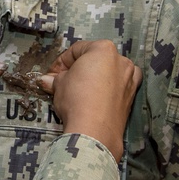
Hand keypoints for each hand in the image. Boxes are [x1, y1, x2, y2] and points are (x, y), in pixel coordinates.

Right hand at [38, 39, 140, 159]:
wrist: (95, 130)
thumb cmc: (76, 98)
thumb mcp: (59, 84)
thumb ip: (56, 78)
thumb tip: (46, 80)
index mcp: (104, 49)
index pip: (77, 50)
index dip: (61, 62)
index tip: (52, 74)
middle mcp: (121, 60)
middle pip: (95, 60)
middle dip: (78, 70)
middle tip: (62, 82)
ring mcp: (130, 79)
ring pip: (108, 73)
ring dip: (93, 79)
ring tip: (78, 91)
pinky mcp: (132, 97)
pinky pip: (116, 88)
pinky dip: (105, 90)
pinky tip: (93, 100)